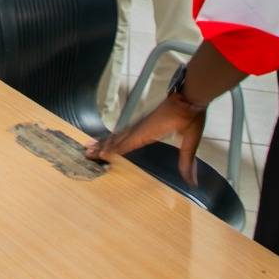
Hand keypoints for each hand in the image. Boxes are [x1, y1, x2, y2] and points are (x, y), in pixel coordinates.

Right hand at [85, 94, 206, 186]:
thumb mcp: (191, 139)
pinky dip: (115, 135)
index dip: (115, 150)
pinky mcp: (145, 119)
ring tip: (90, 145)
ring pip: (120, 133)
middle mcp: (141, 127)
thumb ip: (187, 160)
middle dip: (103, 146)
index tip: (100, 155)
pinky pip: (125, 129)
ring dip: (105, 140)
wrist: (190, 94)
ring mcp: (142, 122)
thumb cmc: (190, 116)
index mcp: (149, 132)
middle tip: (86, 152)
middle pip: (119, 138)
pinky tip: (111, 137)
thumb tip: (191, 183)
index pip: (129, 143)